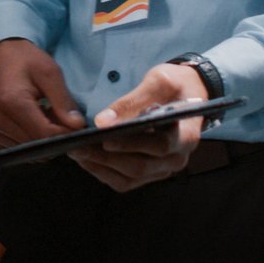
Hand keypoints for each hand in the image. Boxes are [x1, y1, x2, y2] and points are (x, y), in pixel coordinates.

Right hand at [0, 37, 84, 150]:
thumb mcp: (49, 72)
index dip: (65, 133)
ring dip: (41, 140)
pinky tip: (31, 124)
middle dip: (54, 137)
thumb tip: (77, 125)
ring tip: (43, 116)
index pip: (45, 135)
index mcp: (11, 102)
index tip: (74, 123)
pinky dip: (29, 143)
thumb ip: (63, 100)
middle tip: (58, 116)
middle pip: (37, 147)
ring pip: (29, 153)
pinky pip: (17, 152)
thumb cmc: (24, 60)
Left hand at [66, 62, 209, 191]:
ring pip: (128, 178)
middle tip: (77, 146)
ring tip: (76, 152)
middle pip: (139, 167)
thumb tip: (103, 122)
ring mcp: (163, 169)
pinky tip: (86, 158)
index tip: (103, 137)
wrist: (187, 94)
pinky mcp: (150, 173)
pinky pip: (124, 181)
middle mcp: (177, 158)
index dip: (130, 144)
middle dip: (105, 158)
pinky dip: (103, 172)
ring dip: (100, 167)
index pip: (158, 146)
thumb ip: (132, 101)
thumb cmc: (175, 85)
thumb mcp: (159, 82)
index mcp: (186, 136)